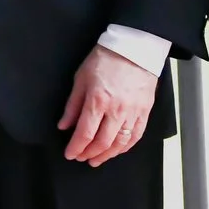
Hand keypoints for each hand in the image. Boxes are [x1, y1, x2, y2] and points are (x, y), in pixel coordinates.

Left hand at [59, 45, 159, 165]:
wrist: (134, 49)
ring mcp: (133, 113)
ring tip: (96, 159)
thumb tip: (64, 125)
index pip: (85, 133)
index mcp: (98, 101)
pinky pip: (136, 136)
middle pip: (102, 142)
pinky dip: (125, 147)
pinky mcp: (145, 112)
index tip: (70, 154)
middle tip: (81, 158)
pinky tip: (117, 150)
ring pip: (120, 143)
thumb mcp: (81, 78)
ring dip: (107, 155)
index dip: (76, 147)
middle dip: (89, 154)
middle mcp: (116, 110)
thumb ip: (72, 105)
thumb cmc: (105, 59)